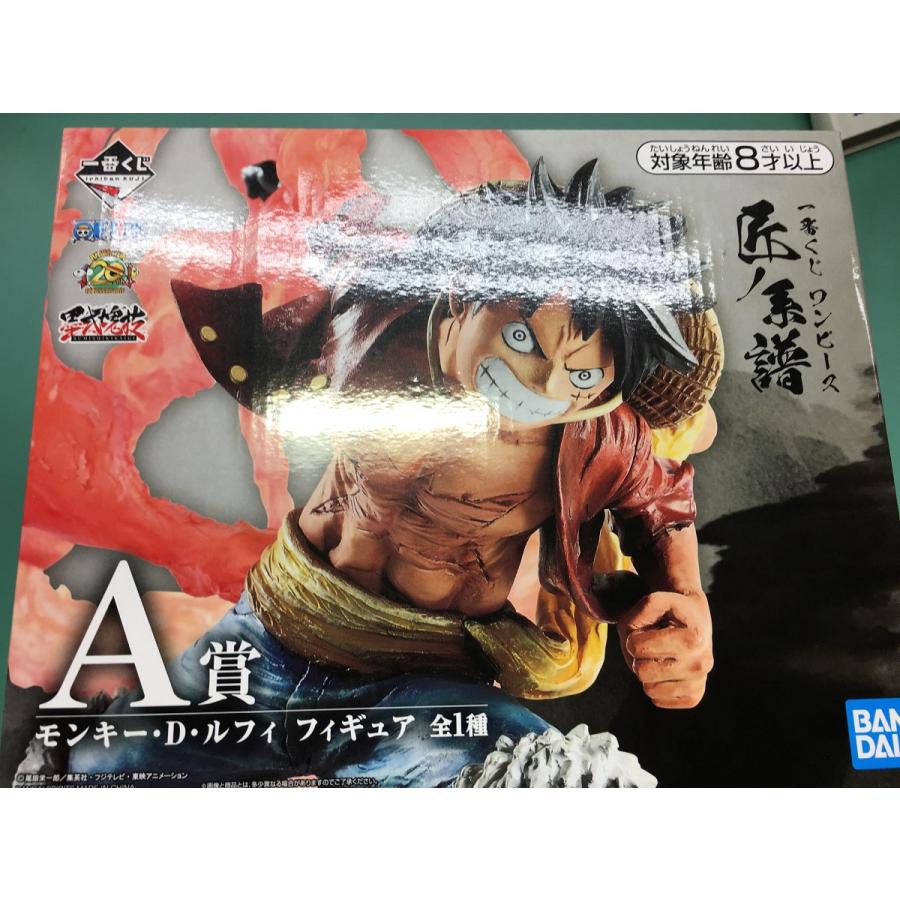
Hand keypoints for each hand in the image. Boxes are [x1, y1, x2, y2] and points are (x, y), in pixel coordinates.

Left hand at [616, 590, 712, 708]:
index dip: (633, 638)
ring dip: (647, 672)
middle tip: (651, 646)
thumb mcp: (653, 601)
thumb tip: (632, 647)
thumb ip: (636, 617)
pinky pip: (659, 701)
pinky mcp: (694, 696)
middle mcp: (701, 663)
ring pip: (649, 689)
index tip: (646, 631)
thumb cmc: (670, 611)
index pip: (637, 648)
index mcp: (693, 639)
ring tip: (659, 656)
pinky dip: (655, 687)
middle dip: (639, 657)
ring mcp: (699, 682)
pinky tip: (664, 671)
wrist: (696, 619)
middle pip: (641, 672)